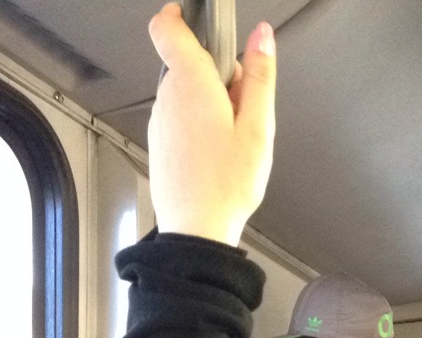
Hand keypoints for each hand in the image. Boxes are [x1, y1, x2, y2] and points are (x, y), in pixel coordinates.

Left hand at [148, 3, 275, 245]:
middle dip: (216, 75)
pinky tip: (216, 156)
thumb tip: (262, 37)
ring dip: (208, 104)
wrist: (197, 232)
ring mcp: (160, 123)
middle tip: (242, 107)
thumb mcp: (258, 128)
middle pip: (188, 65)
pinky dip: (198, 126)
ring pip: (184, 95)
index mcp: (191, 83)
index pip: (166, 28)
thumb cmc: (226, 186)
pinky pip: (179, 121)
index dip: (178, 16)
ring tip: (230, 140)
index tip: (194, 17)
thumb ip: (261, 76)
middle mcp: (167, 98)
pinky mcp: (159, 145)